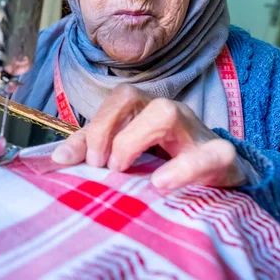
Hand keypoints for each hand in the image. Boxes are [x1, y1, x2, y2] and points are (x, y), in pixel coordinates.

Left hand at [51, 85, 249, 189]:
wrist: (219, 183)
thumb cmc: (165, 164)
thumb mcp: (124, 155)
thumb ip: (92, 151)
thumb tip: (58, 159)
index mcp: (145, 110)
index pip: (116, 98)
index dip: (95, 125)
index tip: (83, 160)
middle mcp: (169, 112)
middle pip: (132, 96)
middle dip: (107, 129)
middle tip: (103, 165)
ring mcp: (197, 131)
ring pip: (167, 112)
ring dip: (135, 140)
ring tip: (124, 171)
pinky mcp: (222, 157)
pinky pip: (210, 153)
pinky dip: (182, 168)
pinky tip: (161, 184)